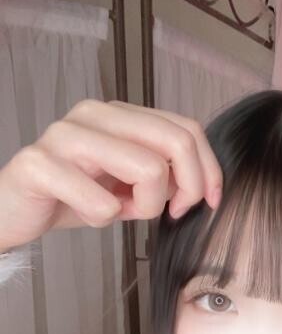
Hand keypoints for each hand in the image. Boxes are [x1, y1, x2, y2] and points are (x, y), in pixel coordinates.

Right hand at [0, 98, 222, 251]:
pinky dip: (102, 219)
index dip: (210, 170)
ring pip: (147, 169)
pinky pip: (102, 204)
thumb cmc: (75, 197)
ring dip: (143, 207)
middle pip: (175, 142)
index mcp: (119, 115)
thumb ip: (163, 175)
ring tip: (118, 211)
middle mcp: (94, 114)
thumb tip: (200, 185)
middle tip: (171, 213)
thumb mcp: (130, 187)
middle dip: (187, 189)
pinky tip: (83, 213)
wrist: (15, 211)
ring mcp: (65, 135)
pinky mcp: (40, 164)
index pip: (187, 129)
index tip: (209, 202)